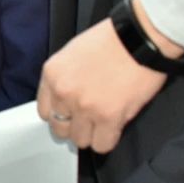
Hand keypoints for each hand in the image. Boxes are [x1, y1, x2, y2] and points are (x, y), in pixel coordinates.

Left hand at [37, 17, 166, 152]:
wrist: (139, 37)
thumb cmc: (111, 40)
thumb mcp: (72, 53)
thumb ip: (64, 78)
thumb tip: (66, 100)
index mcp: (52, 74)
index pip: (44, 111)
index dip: (60, 115)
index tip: (70, 115)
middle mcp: (63, 92)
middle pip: (59, 128)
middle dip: (74, 127)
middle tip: (88, 121)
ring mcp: (85, 106)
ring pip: (80, 140)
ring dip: (92, 135)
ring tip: (103, 124)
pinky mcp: (109, 117)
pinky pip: (102, 145)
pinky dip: (108, 140)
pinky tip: (114, 128)